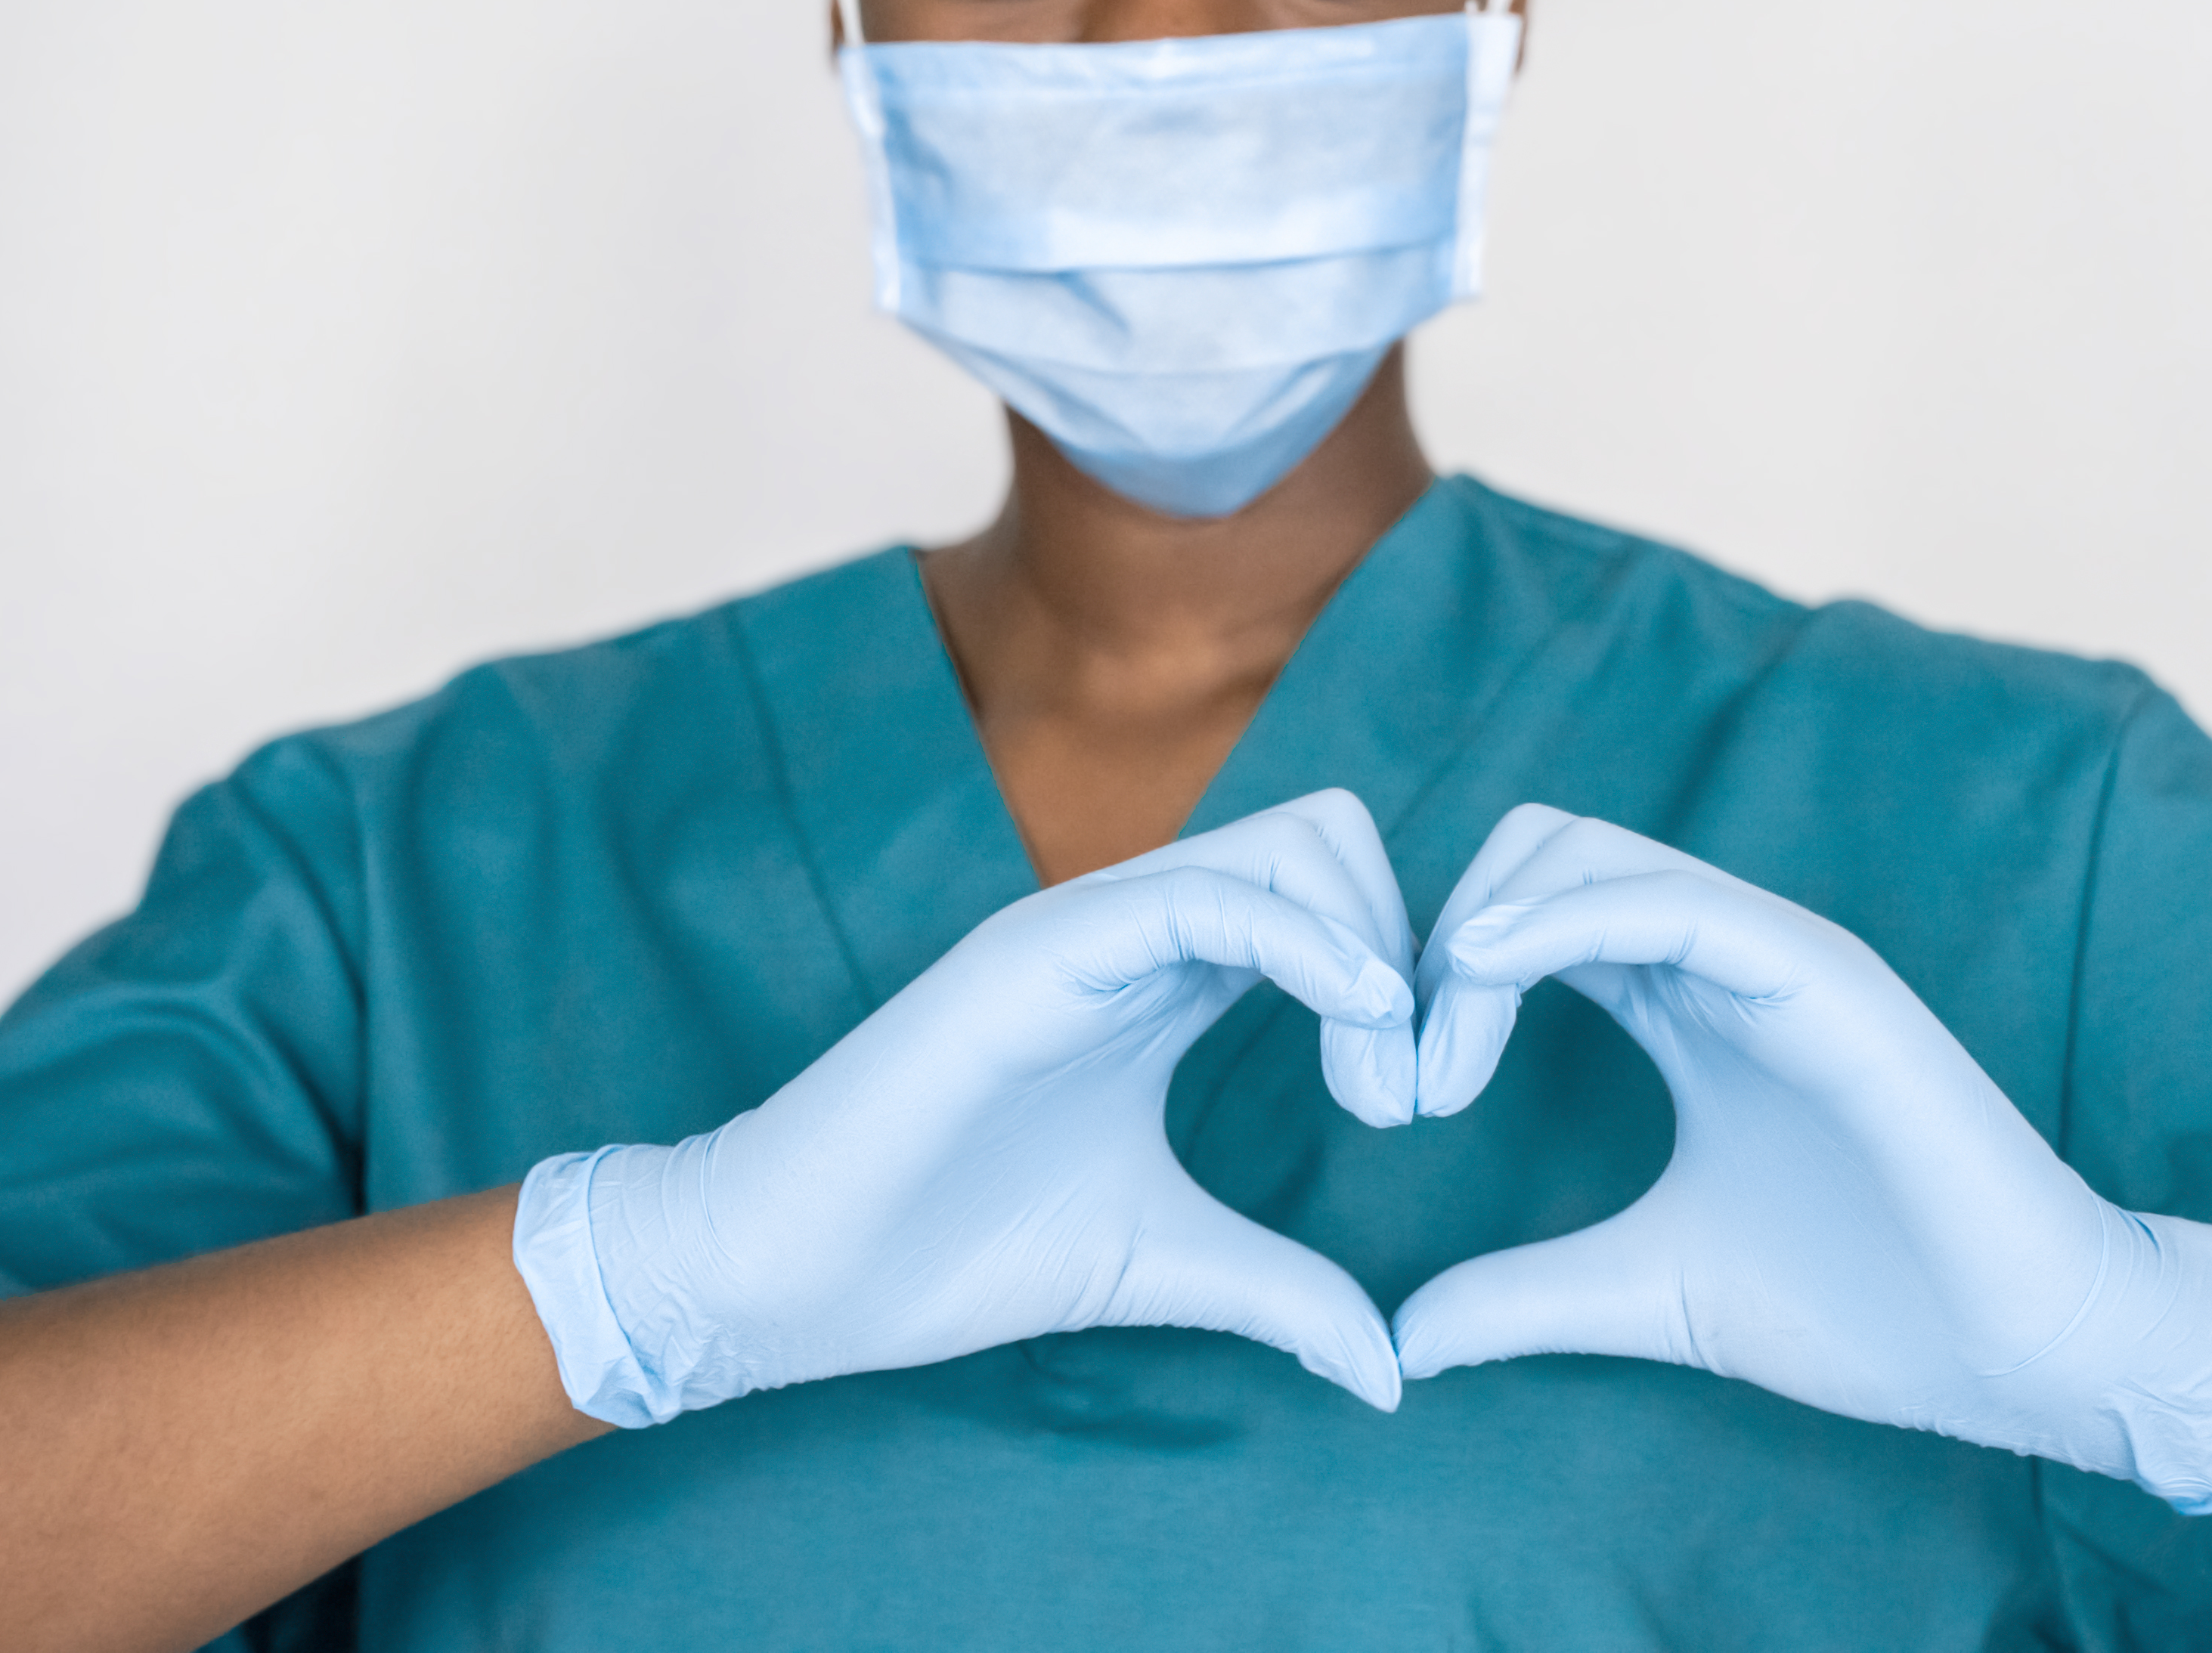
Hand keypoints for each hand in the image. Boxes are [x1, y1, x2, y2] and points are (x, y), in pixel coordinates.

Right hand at [514, 790, 1419, 1425]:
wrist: (791, 1272)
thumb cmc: (952, 1252)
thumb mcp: (1164, 1264)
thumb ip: (1280, 1293)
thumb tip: (1391, 1370)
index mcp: (1167, 981)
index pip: (1329, 898)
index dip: (1404, 980)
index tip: (1420, 1100)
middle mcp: (1137, 930)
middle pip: (1330, 841)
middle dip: (1410, 944)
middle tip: (1410, 1091)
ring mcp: (1087, 928)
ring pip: (1290, 844)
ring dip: (1375, 947)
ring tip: (1381, 1087)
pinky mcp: (1041, 950)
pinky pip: (1208, 897)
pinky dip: (1310, 944)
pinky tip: (1356, 1026)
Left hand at [1399, 805, 2211, 1511]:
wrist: (2018, 1349)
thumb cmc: (1864, 1308)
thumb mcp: (1647, 1292)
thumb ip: (1526, 1297)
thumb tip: (1401, 1341)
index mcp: (1679, 1007)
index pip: (1521, 919)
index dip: (1431, 981)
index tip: (1384, 1094)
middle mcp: (1719, 958)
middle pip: (1530, 856)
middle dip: (1433, 945)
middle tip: (1392, 1080)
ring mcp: (1773, 954)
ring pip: (1582, 852)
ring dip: (1477, 933)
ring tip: (1434, 1066)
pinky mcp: (1824, 976)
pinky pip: (1671, 901)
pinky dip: (1560, 919)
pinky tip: (1486, 976)